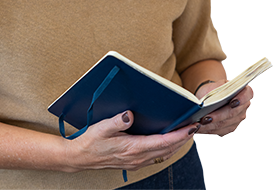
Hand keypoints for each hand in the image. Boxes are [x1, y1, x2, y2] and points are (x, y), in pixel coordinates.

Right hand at [65, 110, 198, 171]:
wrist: (80, 158)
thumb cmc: (90, 142)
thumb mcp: (101, 128)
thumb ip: (116, 121)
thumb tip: (130, 114)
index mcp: (132, 148)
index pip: (163, 142)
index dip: (179, 135)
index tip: (191, 127)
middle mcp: (137, 157)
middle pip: (168, 149)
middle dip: (183, 138)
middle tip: (195, 126)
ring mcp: (136, 161)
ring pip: (163, 154)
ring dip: (176, 144)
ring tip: (186, 132)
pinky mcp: (133, 161)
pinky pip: (156, 156)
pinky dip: (166, 148)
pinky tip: (168, 141)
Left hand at [195, 83, 253, 137]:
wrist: (209, 96)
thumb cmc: (213, 89)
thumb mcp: (214, 85)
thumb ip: (217, 89)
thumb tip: (213, 98)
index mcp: (244, 92)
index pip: (247, 94)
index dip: (241, 99)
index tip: (232, 102)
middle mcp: (243, 106)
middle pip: (232, 113)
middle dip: (218, 116)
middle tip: (205, 118)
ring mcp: (238, 118)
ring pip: (225, 124)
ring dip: (211, 126)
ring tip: (199, 124)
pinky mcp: (230, 127)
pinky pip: (220, 130)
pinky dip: (208, 130)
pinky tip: (199, 128)